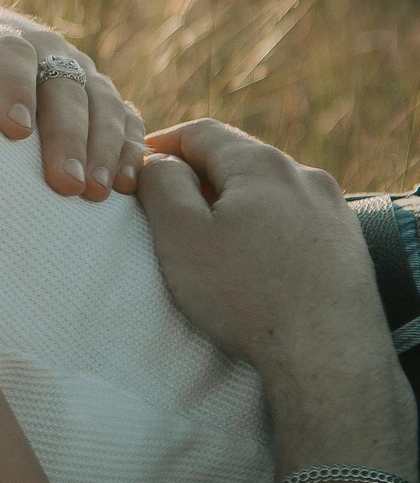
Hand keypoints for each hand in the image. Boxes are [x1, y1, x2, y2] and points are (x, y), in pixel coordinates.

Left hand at [0, 0, 143, 200]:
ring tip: (94, 192)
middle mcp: (46, 48)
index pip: (9, 54)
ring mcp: (79, 72)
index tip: (12, 130)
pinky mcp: (100, 98)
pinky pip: (125, 120)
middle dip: (66, 136)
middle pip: (64, 87)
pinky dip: (129, 149)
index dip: (13, 88)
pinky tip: (125, 187)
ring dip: (103, 148)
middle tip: (64, 184)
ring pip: (102, 104)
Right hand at [136, 119, 396, 398]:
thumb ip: (161, 185)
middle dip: (198, 176)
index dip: (161, 143)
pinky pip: (294, 218)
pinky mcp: (346, 240)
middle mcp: (303, 175)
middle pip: (238, 159)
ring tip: (208, 239)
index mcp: (260, 164)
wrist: (325, 350)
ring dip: (233, 203)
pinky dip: (264, 227)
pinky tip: (252, 261)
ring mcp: (332, 207)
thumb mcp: (181, 235)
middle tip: (165, 207)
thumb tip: (158, 161)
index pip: (202, 132)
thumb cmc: (245, 293)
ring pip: (268, 190)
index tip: (136, 166)